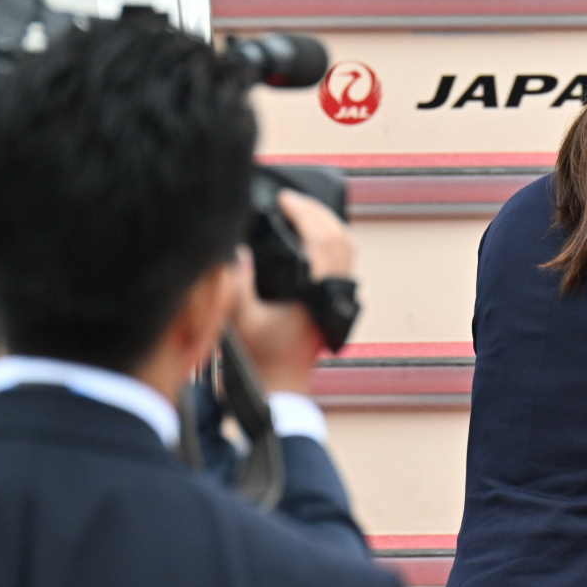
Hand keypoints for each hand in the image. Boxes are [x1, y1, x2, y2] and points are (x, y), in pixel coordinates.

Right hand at [230, 190, 356, 394]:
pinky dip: (331, 241)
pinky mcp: (333, 301)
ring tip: (302, 210)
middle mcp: (333, 292)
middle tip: (293, 198)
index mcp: (316, 292)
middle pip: (341, 238)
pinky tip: (310, 236)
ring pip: (347, 249)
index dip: (305, 213)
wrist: (279, 388)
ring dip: (327, 224)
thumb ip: (239, 282)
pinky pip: (342, 261)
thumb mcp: (240, 318)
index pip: (322, 240)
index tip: (286, 199)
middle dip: (318, 212)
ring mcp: (337, 297)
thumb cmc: (261, 359)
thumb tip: (240, 249)